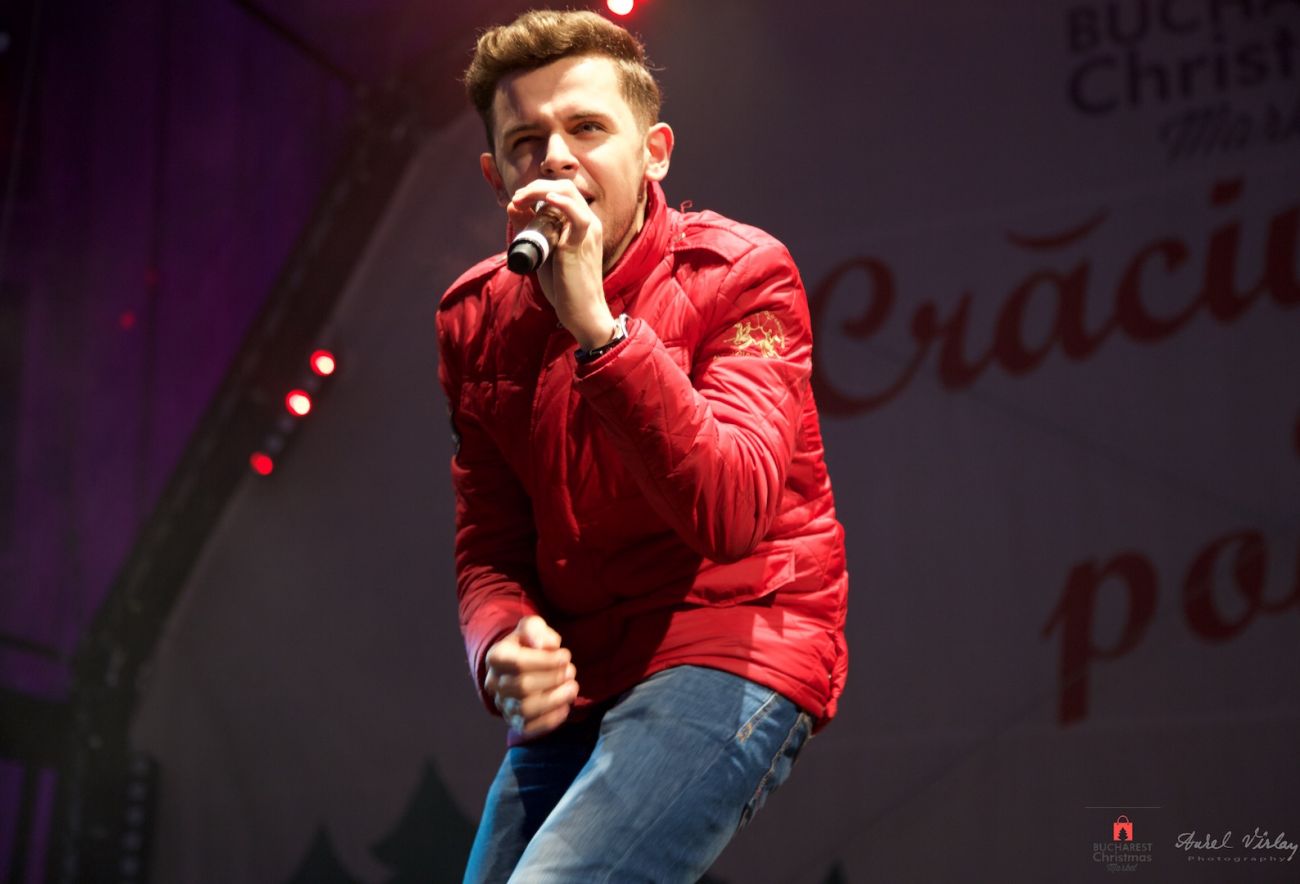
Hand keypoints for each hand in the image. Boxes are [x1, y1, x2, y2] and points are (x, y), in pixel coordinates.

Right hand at [484, 615, 579, 736]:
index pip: (518, 663)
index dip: (546, 661)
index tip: (565, 655)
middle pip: (523, 687)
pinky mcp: (514, 722)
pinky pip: (529, 728)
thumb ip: (537, 630)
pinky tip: (565, 707)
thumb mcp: (532, 627)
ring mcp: (503, 705)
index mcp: (496, 657)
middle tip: (571, 671)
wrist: (519, 664)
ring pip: (526, 709)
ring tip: (572, 688)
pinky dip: (550, 720)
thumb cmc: (529, 643)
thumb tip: (547, 645)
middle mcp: (495, 683)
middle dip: (552, 679)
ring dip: (554, 699)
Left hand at [506, 179, 616, 349]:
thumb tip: (513, 206)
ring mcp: (588, 231)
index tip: (518, 201)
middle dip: (536, 187)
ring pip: (568, 192)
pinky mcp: (583, 242)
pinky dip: (561, 203)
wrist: (582, 312)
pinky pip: (576, 215)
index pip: (562, 191)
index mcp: (582, 223)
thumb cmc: (564, 286)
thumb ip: (530, 229)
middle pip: (564, 186)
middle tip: (517, 199)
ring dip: (540, 191)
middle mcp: (588, 222)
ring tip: (521, 200)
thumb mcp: (543, 252)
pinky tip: (547, 200)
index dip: (538, 190)